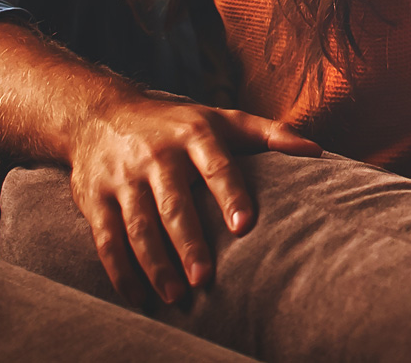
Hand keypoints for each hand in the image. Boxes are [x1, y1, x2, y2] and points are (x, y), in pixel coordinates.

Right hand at [67, 96, 319, 306]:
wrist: (100, 114)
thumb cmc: (176, 123)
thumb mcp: (222, 119)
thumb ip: (269, 134)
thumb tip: (316, 152)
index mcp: (193, 135)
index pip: (216, 166)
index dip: (230, 194)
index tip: (244, 225)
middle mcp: (156, 156)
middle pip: (173, 203)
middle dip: (188, 242)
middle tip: (205, 278)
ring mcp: (122, 178)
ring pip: (137, 225)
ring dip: (154, 263)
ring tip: (176, 294)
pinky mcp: (94, 198)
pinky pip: (105, 238)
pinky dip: (119, 269)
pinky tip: (137, 295)